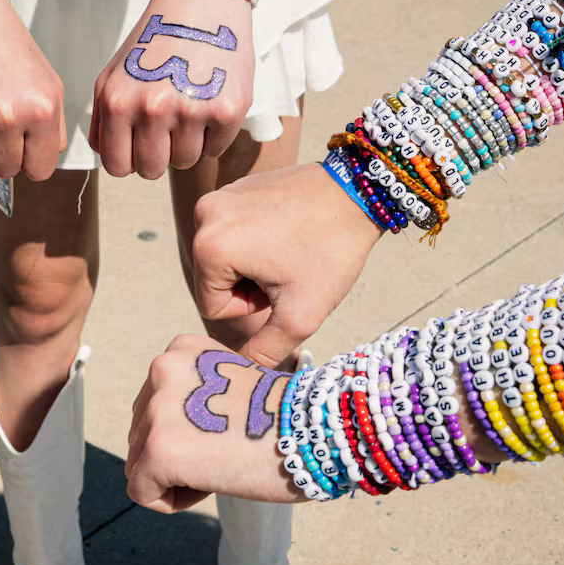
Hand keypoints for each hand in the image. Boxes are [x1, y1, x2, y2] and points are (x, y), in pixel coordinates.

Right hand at [0, 0, 65, 180]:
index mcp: (41, 108)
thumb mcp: (46, 81)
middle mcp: (6, 116)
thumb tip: (41, 164)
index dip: (29, 157)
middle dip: (0, 150)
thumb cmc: (4, 45)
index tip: (20, 138)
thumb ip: (52, 128)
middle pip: (6, 170)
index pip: (40, 170)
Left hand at [90, 0, 252, 178]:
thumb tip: (112, 159)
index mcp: (119, 101)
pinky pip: (215, 149)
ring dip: (187, 143)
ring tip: (189, 106)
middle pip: (152, 170)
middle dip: (159, 154)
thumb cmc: (155, 40)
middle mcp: (153, 109)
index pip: (117, 166)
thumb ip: (103, 121)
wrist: (201, 2)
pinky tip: (209, 101)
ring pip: (186, 162)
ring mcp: (193, 111)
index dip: (129, 159)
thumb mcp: (112, 75)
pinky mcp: (228, 110)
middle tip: (167, 126)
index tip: (138, 144)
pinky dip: (213, 134)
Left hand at [126, 334, 298, 512]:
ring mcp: (157, 410)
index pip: (155, 405)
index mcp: (180, 351)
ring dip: (176, 476)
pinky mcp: (158, 450)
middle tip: (226, 453)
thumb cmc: (284, 419)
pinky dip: (172, 500)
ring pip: (139, 463)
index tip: (226, 432)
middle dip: (178, 455)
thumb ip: (193, 396)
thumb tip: (166, 429)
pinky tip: (211, 485)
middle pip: (141, 434)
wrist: (315, 432)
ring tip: (222, 465)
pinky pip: (142, 491)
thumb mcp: (228, 385)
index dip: (188, 432)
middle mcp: (162, 370)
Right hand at [192, 163, 382, 366]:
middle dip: (252, 284)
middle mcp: (204, 215)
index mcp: (209, 247)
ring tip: (290, 248)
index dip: (252, 307)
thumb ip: (265, 352)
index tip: (283, 284)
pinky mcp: (236, 187)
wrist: (359, 191)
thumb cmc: (331, 251)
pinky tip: (289, 232)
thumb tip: (243, 377)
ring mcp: (219, 195)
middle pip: (216, 280)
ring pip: (227, 257)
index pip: (213, 306)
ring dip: (256, 264)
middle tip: (290, 267)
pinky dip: (259, 239)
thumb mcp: (300, 314)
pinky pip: (236, 232)